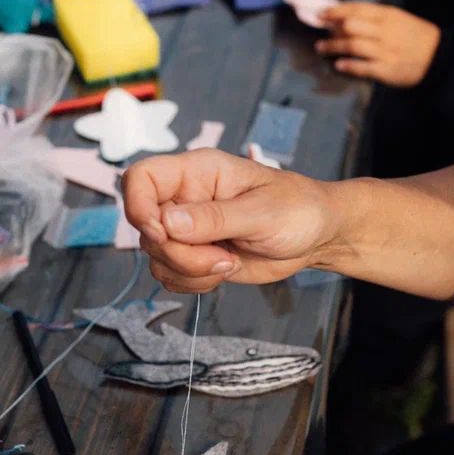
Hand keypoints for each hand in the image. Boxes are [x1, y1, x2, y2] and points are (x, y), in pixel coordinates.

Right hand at [123, 149, 336, 293]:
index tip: (162, 233)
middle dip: (179, 254)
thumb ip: (214, 218)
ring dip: (190, 271)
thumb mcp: (261, 211)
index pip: (141, 178)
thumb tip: (167, 223)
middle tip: (222, 258)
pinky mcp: (194, 255)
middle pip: (146, 228)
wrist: (315, 235)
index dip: (138, 206)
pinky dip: (194, 282)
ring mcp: (187, 229)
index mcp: (197, 172)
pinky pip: (171, 275)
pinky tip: (225, 269)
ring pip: (156, 257)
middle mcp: (185, 198)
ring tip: (229, 262)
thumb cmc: (297, 208)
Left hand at [317, 3, 440, 86]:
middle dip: (331, 28)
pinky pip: (362, 67)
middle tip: (319, 30)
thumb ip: (374, 17)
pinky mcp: (386, 69)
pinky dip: (348, 65)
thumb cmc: (414, 36)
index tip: (320, 14)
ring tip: (321, 48)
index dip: (335, 11)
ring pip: (352, 45)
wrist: (438, 56)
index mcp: (387, 16)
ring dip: (333, 46)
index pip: (356, 9)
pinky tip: (338, 65)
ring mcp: (385, 51)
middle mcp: (384, 32)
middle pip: (350, 26)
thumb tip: (345, 17)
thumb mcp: (398, 19)